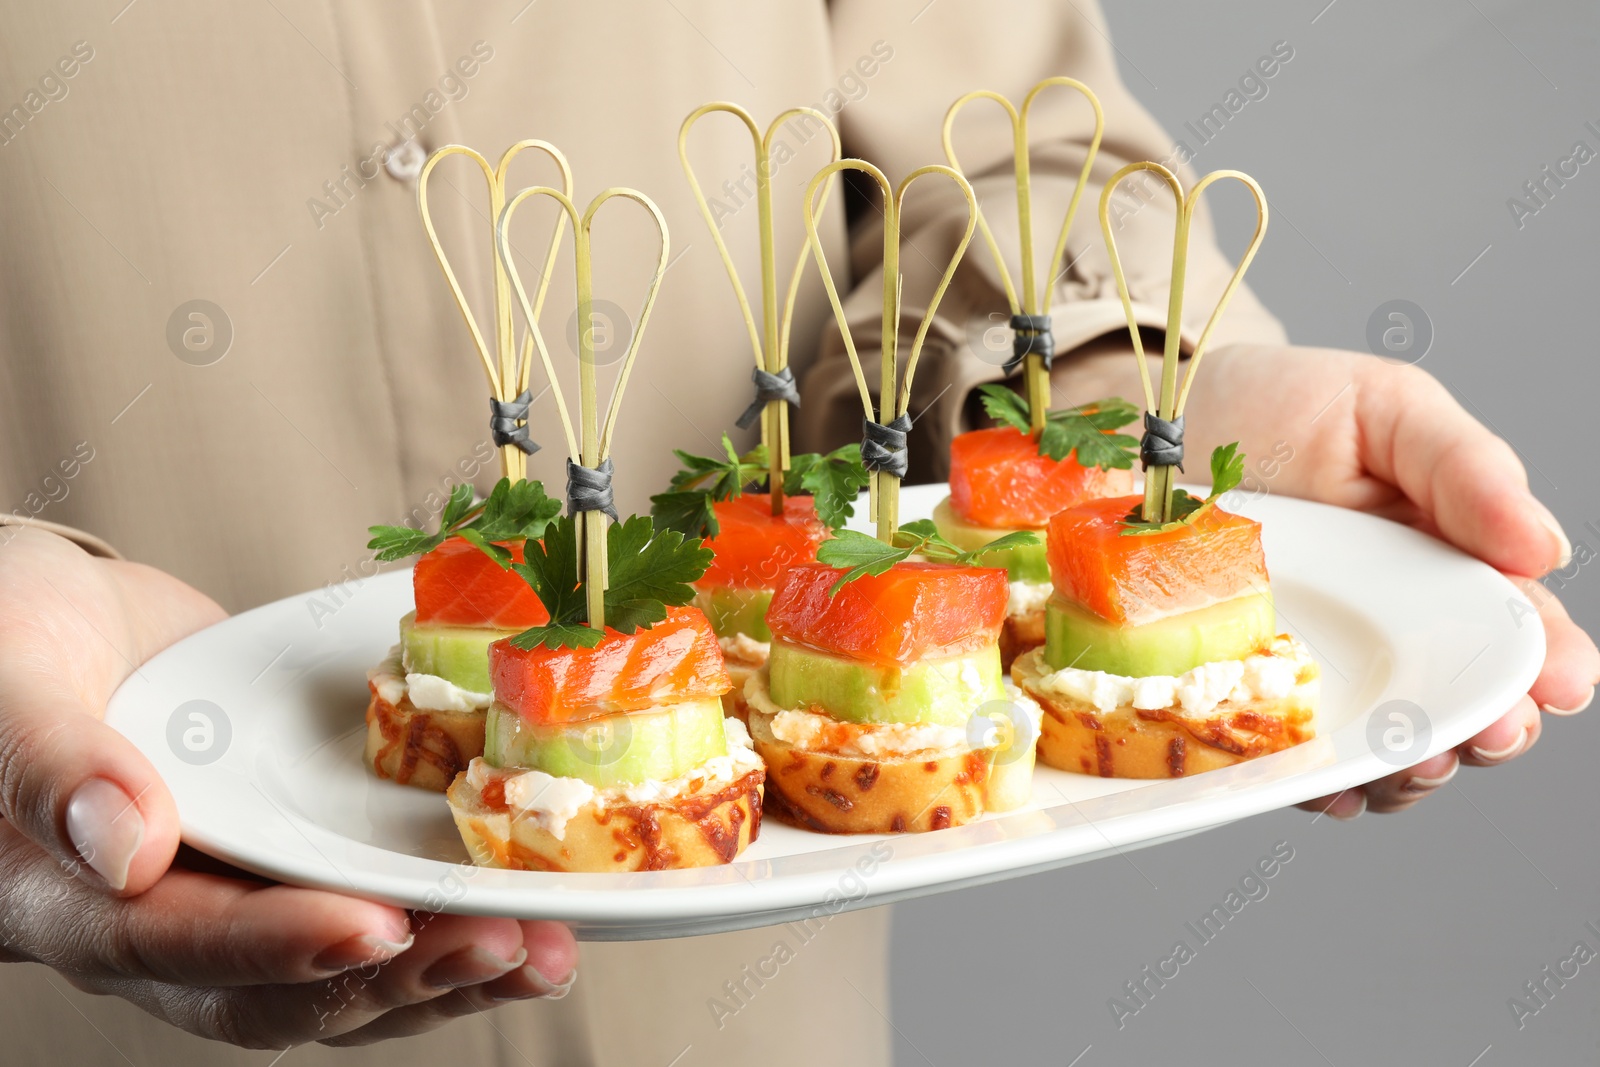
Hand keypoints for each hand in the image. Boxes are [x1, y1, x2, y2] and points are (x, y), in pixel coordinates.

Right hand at [0, 528, 576, 1047]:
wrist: (55, 626)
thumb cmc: (13, 639)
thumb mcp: (12, 678)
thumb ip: (54, 766)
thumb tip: (129, 849)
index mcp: (74, 900)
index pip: (178, 944)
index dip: (277, 945)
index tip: (373, 926)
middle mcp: (165, 924)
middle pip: (283, 989)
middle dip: (400, 974)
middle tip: (505, 943)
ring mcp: (240, 897)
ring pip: (345, 975)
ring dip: (449, 970)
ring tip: (547, 951)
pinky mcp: (296, 866)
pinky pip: (373, 917)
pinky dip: (450, 925)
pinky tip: (529, 917)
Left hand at [1158, 343, 1597, 814]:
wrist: (1150, 429)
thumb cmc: (1274, 407)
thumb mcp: (1382, 408)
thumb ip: (1465, 468)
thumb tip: (1545, 549)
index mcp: (1443, 564)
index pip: (1516, 628)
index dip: (1548, 664)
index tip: (1558, 685)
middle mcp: (1390, 630)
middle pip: (1461, 704)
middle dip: (1488, 731)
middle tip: (1486, 734)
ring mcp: (1318, 669)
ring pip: (1387, 746)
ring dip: (1411, 769)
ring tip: (1413, 761)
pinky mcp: (1246, 695)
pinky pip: (1289, 759)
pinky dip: (1316, 782)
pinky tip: (1329, 786)